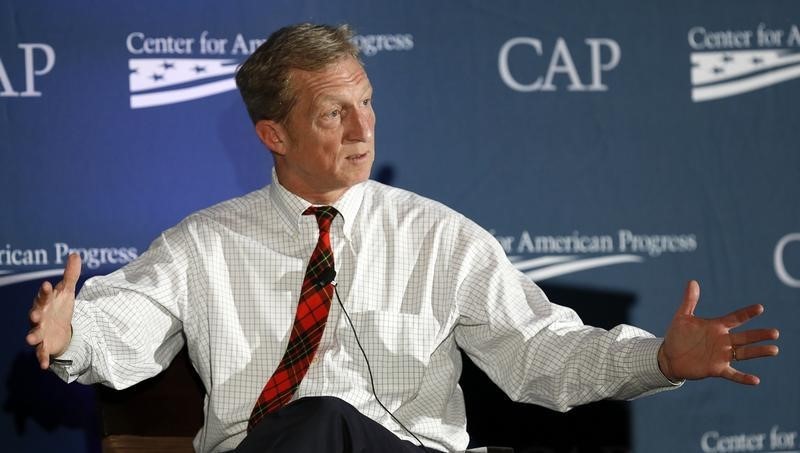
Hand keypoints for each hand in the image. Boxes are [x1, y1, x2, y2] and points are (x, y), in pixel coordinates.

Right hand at [26, 253, 80, 368]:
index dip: (45, 291)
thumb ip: (70, 274)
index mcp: (45, 303)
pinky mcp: (44, 346)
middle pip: (35, 315)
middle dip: (34, 314)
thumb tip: (75, 254)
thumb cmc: (59, 307)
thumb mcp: (66, 291)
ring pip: (33, 334)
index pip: (44, 296)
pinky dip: (42, 358)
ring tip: (30, 339)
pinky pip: (41, 353)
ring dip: (32, 336)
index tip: (48, 285)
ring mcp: (40, 332)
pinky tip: (44, 366)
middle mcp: (39, 317)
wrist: (59, 328)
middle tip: (36, 314)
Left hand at [658, 280, 778, 384]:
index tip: (760, 308)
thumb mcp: (683, 317)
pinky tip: (755, 380)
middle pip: (745, 337)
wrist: (669, 356)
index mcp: (717, 327)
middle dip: (759, 335)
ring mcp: (721, 355)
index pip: (735, 318)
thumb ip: (689, 301)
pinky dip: (743, 378)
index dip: (747, 313)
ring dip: (758, 352)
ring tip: (774, 349)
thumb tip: (692, 281)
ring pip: (744, 353)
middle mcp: (723, 341)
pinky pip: (733, 374)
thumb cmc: (678, 336)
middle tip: (775, 333)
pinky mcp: (717, 369)